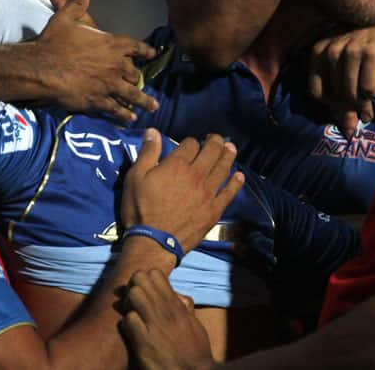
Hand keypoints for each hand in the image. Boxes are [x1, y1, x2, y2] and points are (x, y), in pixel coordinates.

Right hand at [32, 0, 157, 121]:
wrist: (42, 67)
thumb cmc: (53, 41)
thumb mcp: (66, 16)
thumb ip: (78, 0)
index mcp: (112, 44)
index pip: (136, 47)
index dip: (145, 51)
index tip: (153, 55)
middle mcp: (115, 65)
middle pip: (134, 73)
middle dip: (138, 78)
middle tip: (142, 83)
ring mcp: (109, 84)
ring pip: (132, 94)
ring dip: (143, 102)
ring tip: (152, 108)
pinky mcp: (99, 100)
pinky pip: (117, 109)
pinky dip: (124, 114)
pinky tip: (130, 118)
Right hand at [121, 130, 243, 252]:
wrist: (154, 242)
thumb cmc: (141, 209)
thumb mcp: (135, 177)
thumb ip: (147, 152)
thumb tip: (153, 131)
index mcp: (177, 164)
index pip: (190, 144)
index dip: (190, 141)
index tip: (189, 144)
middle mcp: (196, 175)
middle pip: (211, 152)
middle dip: (214, 142)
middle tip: (215, 138)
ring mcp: (208, 192)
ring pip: (222, 168)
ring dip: (228, 156)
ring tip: (230, 148)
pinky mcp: (214, 209)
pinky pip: (229, 192)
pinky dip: (236, 183)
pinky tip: (239, 176)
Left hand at [121, 270, 215, 369]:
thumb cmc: (194, 351)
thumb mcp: (194, 324)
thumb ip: (183, 308)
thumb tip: (176, 296)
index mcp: (176, 306)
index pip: (155, 274)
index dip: (146, 279)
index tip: (145, 290)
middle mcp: (165, 311)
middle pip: (139, 280)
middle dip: (133, 287)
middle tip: (134, 301)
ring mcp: (154, 325)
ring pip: (133, 295)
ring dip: (129, 303)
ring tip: (132, 314)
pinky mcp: (143, 342)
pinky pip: (128, 320)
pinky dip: (126, 324)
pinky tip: (131, 331)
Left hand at [309, 12, 374, 128]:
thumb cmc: (367, 42)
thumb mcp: (343, 53)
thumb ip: (336, 80)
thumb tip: (341, 120)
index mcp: (320, 50)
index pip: (316, 90)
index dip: (327, 105)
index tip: (338, 112)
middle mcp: (332, 49)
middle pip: (335, 94)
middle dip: (344, 113)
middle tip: (351, 128)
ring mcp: (352, 50)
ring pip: (350, 93)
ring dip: (359, 110)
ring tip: (366, 117)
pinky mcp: (371, 54)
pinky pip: (367, 88)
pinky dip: (369, 101)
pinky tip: (372, 104)